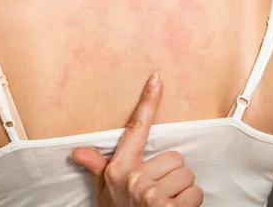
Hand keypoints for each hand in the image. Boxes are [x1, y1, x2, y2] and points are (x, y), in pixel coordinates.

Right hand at [71, 73, 203, 206]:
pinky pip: (195, 193)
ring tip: (167, 204)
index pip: (135, 128)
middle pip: (175, 157)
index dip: (147, 101)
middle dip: (173, 175)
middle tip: (159, 192)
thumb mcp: (105, 194)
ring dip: (183, 192)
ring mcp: (150, 194)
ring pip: (187, 174)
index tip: (157, 78)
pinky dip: (190, 205)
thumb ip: (98, 168)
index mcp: (119, 168)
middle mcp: (133, 178)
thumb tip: (78, 151)